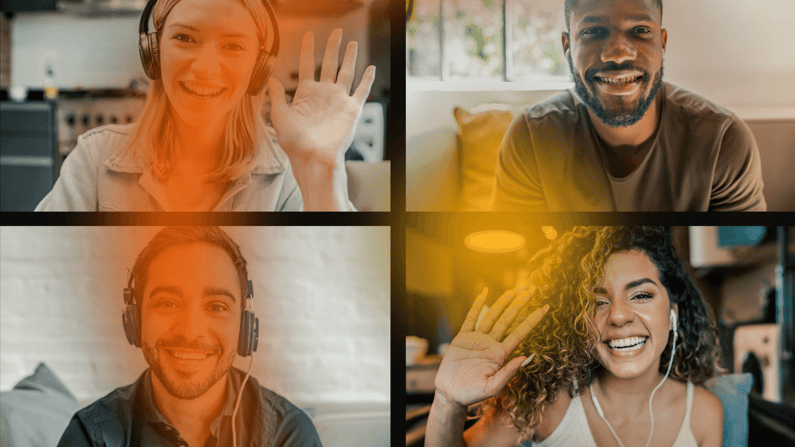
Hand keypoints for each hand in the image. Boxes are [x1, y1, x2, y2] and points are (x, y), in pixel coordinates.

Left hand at [269, 28, 375, 168]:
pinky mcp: (352, 110)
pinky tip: (371, 68)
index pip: (307, 65)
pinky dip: (367, 80)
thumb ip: (277, 97)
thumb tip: (272, 78)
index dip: (308, 49)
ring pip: (347, 73)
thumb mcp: (280, 117)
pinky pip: (362, 91)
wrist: (313, 158)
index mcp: (306, 94)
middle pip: (329, 64)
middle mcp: (324, 94)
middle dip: (333, 47)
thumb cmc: (295, 143)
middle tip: (337, 32)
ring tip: (352, 43)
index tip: (309, 35)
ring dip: (350, 58)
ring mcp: (339, 101)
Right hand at [434, 286, 549, 407]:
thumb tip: (526, 357)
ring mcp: (477, 339)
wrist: (451, 394)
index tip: (545, 308)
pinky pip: (471, 318)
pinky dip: (477, 305)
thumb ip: (509, 372)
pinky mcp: (462, 337)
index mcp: (500, 355)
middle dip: (519, 305)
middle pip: (508, 320)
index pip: (519, 333)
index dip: (532, 320)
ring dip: (503, 302)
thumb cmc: (472, 394)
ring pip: (493, 316)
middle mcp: (491, 344)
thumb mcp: (493, 387)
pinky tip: (484, 293)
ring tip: (514, 290)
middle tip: (531, 290)